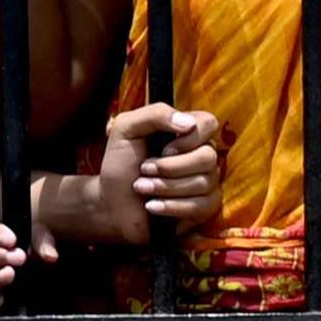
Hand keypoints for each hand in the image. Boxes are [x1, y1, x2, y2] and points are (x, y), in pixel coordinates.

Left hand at [86, 100, 223, 243]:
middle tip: (144, 169)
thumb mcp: (126, 130)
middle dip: (170, 167)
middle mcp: (200, 154)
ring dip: (165, 187)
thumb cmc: (120, 165)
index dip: (190, 137)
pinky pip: (204, 205)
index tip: (165, 149)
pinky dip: (173, 206)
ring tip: (141, 188)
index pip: (208, 123)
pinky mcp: (205, 206)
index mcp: (185, 132)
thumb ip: (155, 114)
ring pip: (204, 183)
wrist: (112, 203)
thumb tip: (190, 124)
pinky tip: (152, 206)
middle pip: (208, 157)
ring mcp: (206, 181)